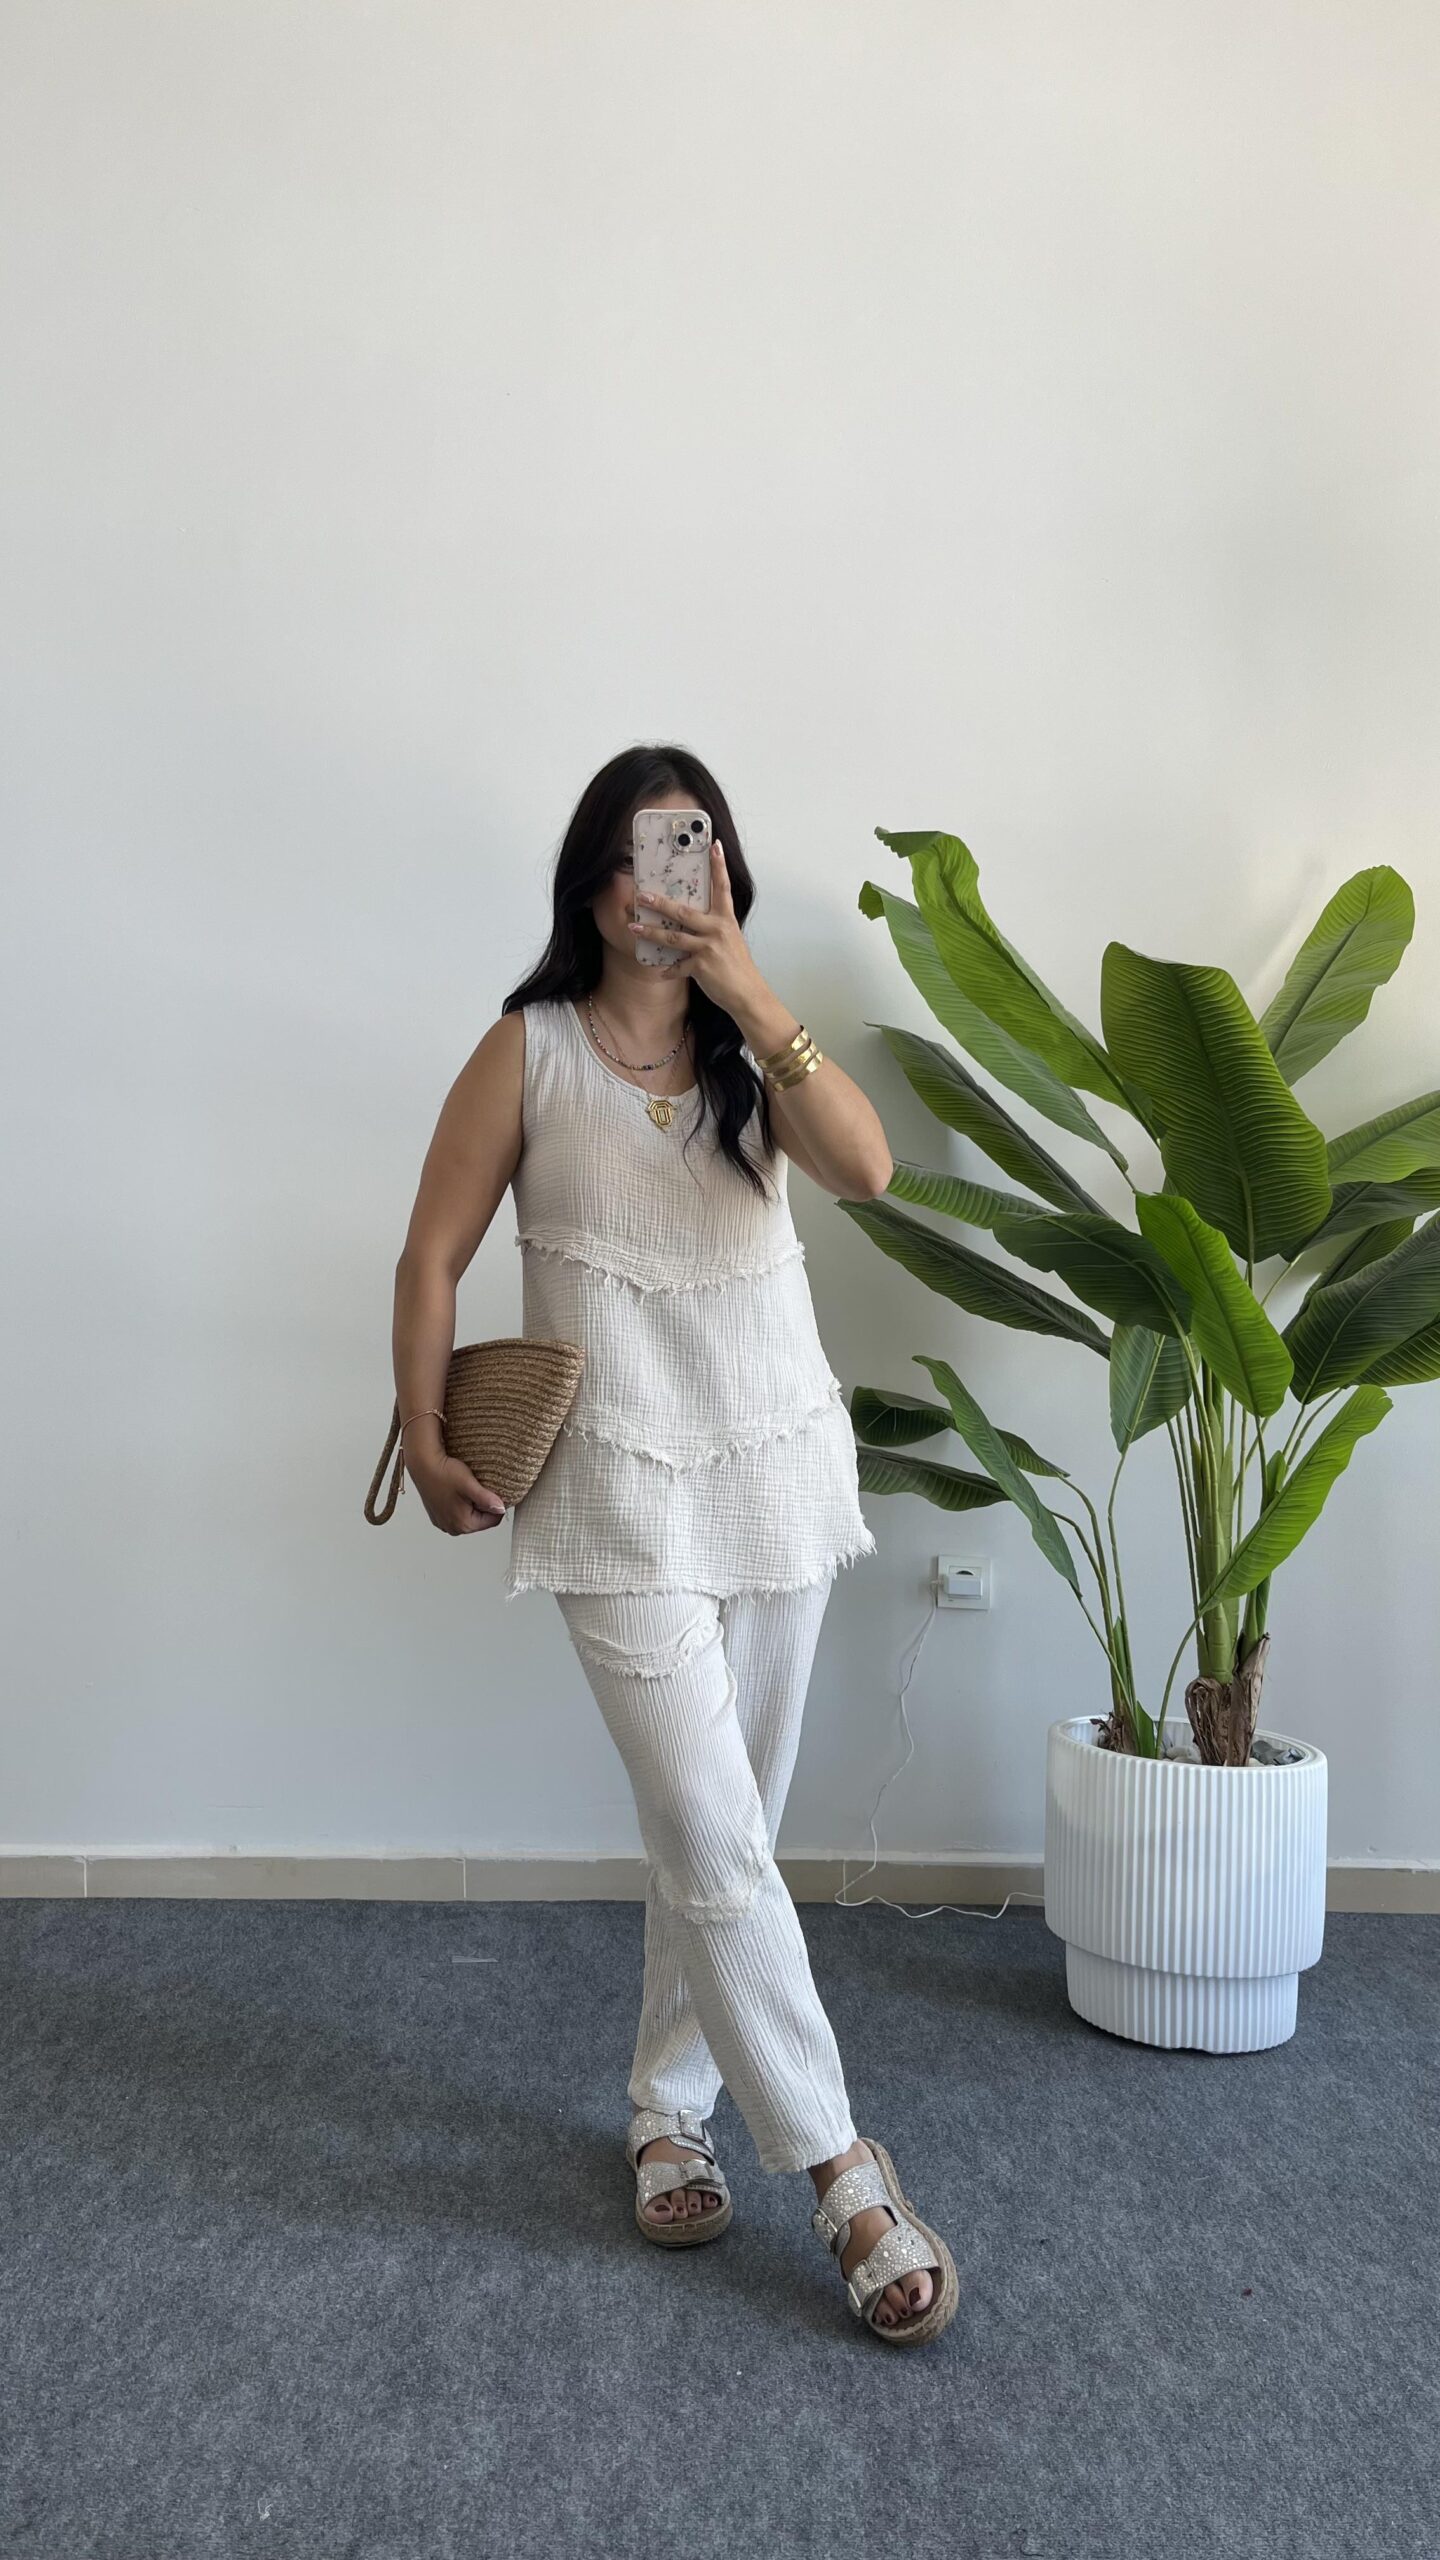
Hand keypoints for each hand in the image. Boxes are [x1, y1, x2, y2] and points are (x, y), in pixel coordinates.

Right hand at [407, 1450, 506, 1535]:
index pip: (493, 1520)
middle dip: (483, 1505)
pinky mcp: (438, 1515)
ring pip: (469, 1516)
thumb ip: (487, 1500)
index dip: (497, 1505)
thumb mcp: (470, 1485)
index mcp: (463, 1524)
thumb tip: (501, 1509)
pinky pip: (457, 1512)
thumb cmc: (444, 1473)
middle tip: (478, 1487)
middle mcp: (452, 1528)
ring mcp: (443, 1523)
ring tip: (467, 1487)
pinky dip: (461, 1503)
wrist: (423, 1464)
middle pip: (480, 1520)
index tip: (494, 1491)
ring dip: (472, 1504)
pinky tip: (457, 1490)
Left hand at [629, 840, 768, 1019]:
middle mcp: (717, 929)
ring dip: (650, 932)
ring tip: (633, 926)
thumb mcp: (731, 941)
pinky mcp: (701, 966)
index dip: (719, 866)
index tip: (714, 846)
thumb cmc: (738, 968)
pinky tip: (661, 972)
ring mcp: (708, 947)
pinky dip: (668, 970)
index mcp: (726, 920)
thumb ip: (714, 929)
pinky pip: (677, 966)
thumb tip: (694, 923)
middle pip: (683, 912)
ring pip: (673, 937)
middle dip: (660, 903)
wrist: (748, 994)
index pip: (722, 888)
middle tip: (642, 895)